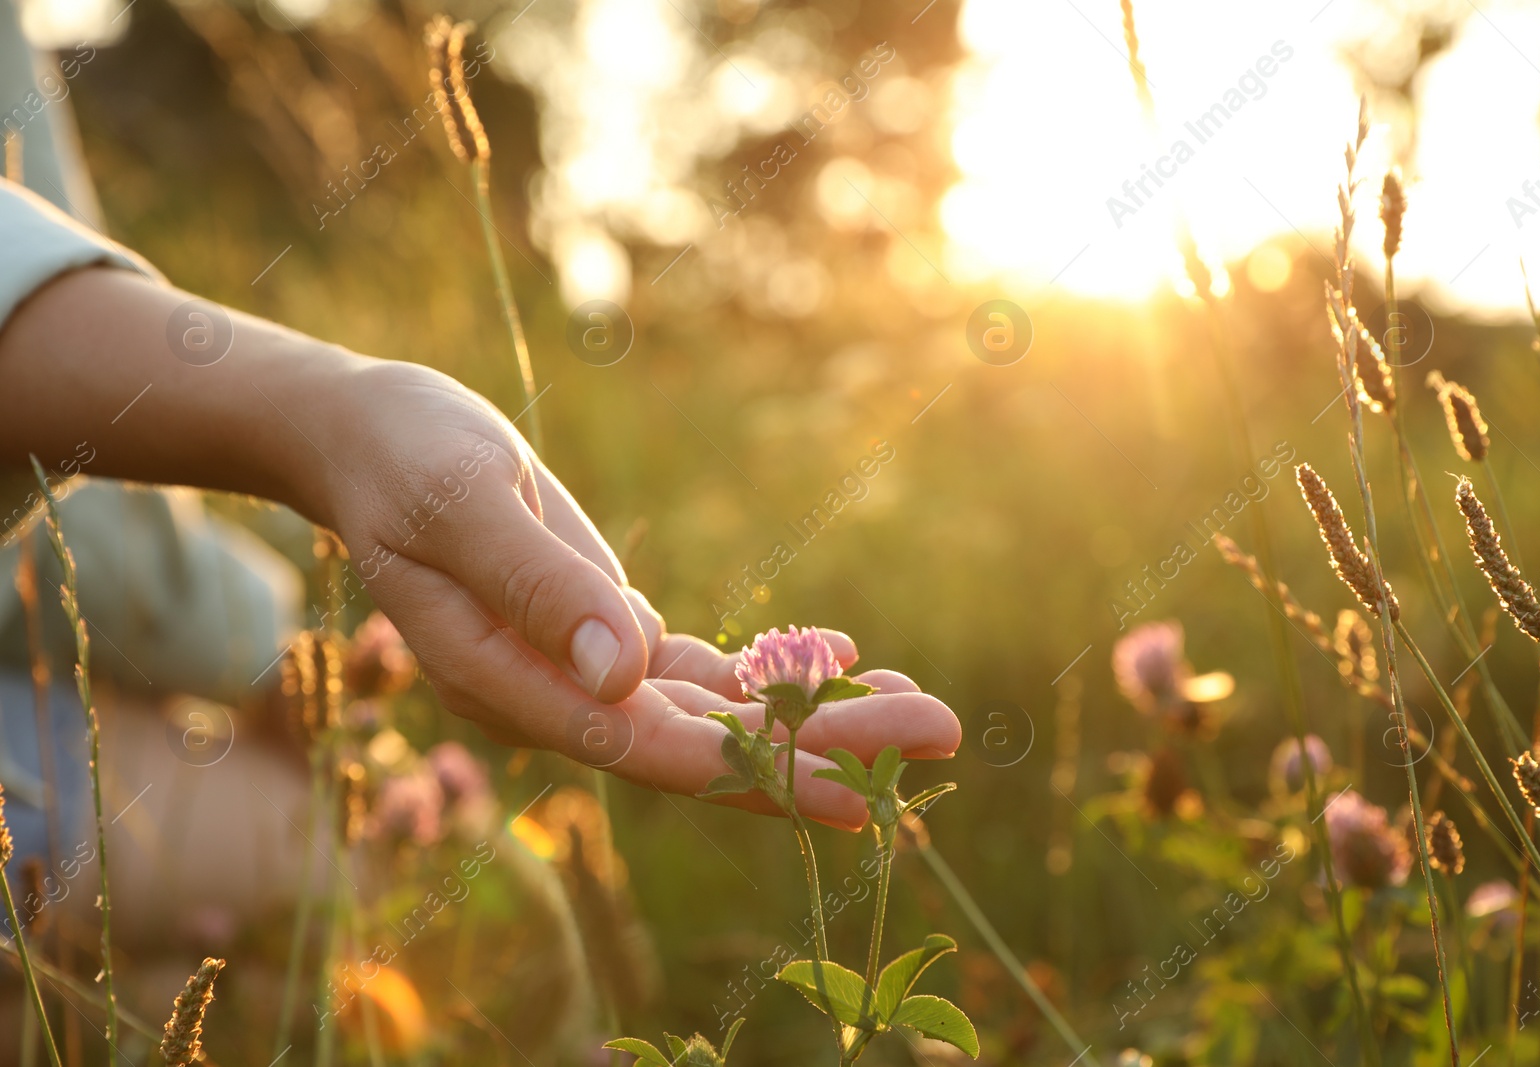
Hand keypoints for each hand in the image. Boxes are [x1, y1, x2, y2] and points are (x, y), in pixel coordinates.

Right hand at [315, 360, 959, 825]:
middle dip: (824, 747)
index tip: (866, 786)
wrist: (370, 439)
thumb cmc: (403, 458)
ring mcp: (583, 673)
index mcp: (510, 685)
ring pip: (715, 716)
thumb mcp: (460, 504)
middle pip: (706, 746)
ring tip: (920, 708)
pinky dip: (772, 671)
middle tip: (943, 734)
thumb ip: (537, 586)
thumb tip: (624, 670)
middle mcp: (555, 699)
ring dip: (815, 717)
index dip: (762, 773)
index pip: (652, 750)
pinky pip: (702, 674)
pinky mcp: (603, 635)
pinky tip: (845, 660)